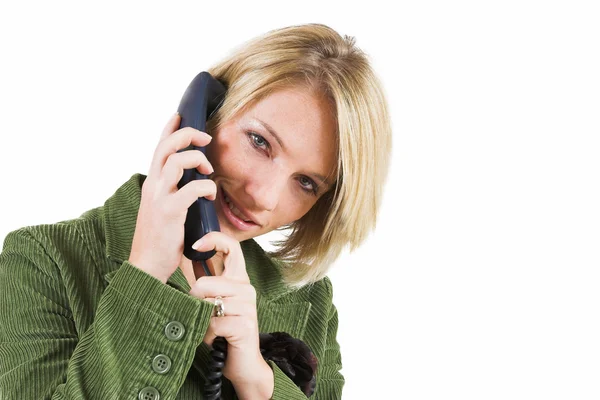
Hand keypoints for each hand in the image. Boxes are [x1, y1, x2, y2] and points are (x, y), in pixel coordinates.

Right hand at [128, 113, 215, 282]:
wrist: (147, 265)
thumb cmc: (161, 238)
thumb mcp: (165, 208)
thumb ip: (175, 191)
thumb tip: (194, 180)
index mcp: (152, 183)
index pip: (158, 148)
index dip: (168, 128)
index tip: (180, 114)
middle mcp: (152, 186)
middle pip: (166, 147)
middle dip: (187, 135)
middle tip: (206, 138)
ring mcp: (158, 198)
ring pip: (175, 162)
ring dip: (197, 160)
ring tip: (209, 170)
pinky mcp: (169, 212)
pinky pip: (190, 189)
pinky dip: (205, 187)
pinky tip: (211, 195)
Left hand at [189, 232, 272, 394]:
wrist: (244, 364)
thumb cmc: (225, 332)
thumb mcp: (215, 303)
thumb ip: (207, 283)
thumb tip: (188, 259)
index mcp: (239, 280)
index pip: (232, 247)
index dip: (213, 239)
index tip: (194, 245)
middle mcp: (246, 288)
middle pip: (206, 282)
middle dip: (195, 300)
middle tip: (201, 313)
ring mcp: (247, 306)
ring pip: (206, 303)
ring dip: (202, 321)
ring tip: (212, 329)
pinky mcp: (244, 324)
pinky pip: (212, 323)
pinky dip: (207, 335)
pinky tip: (217, 340)